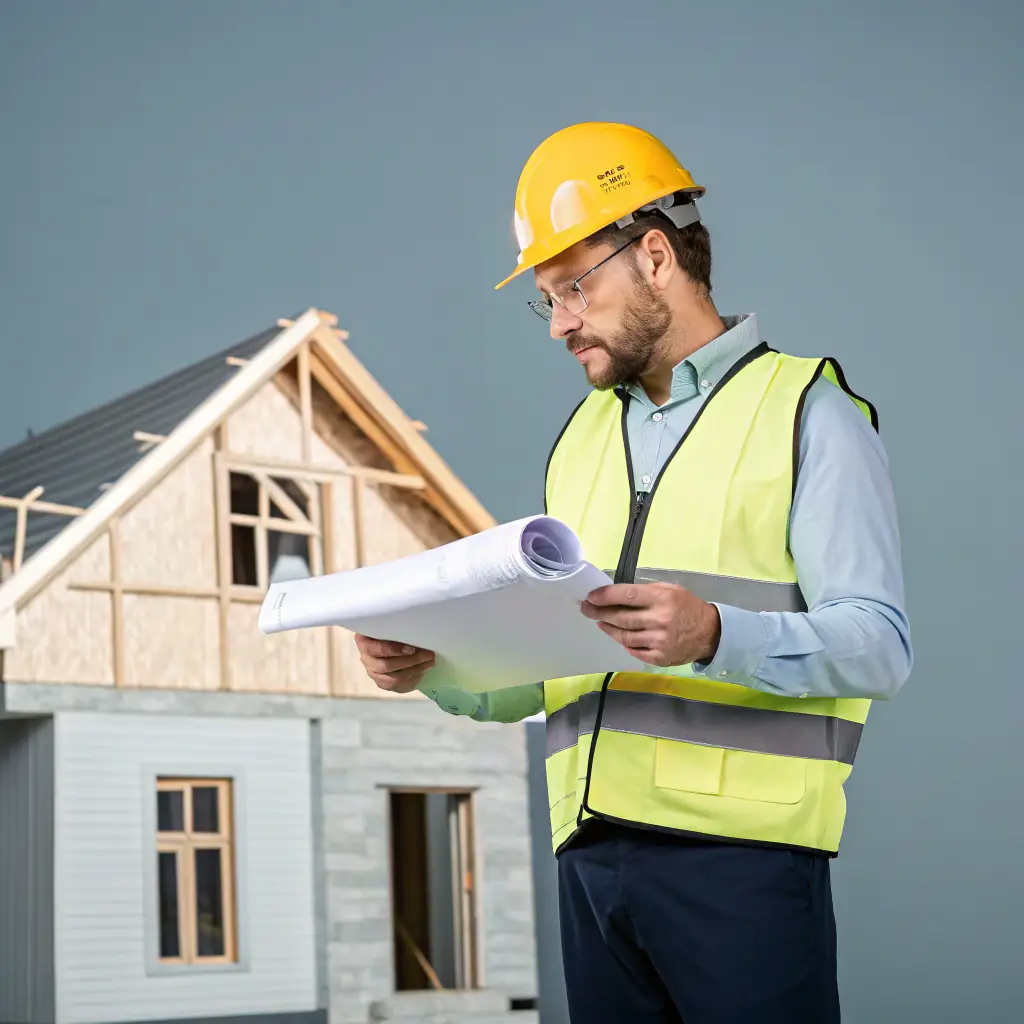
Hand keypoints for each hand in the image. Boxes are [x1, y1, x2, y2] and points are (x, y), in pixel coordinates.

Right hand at [354, 634, 435, 692]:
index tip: (411, 648)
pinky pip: (398, 686)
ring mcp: (373, 673)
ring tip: (430, 662)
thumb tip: (418, 630)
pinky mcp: (382, 683)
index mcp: (364, 642)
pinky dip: (413, 679)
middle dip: (411, 661)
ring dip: (415, 671)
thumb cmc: (390, 630)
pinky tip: (424, 671)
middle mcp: (366, 659)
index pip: (375, 649)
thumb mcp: (390, 625)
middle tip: (429, 655)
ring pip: (394, 679)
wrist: (387, 644)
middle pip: (387, 666)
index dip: (393, 650)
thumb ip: (397, 628)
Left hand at [580, 582, 720, 667]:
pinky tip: (619, 635)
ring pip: (624, 636)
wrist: (709, 633)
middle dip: (600, 613)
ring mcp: (659, 642)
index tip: (591, 597)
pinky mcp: (659, 658)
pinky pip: (633, 650)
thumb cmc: (686, 606)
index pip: (627, 596)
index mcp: (662, 599)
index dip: (605, 596)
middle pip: (621, 618)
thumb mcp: (669, 590)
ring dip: (609, 628)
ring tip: (600, 621)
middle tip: (587, 609)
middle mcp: (660, 621)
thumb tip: (614, 595)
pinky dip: (624, 642)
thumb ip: (644, 592)